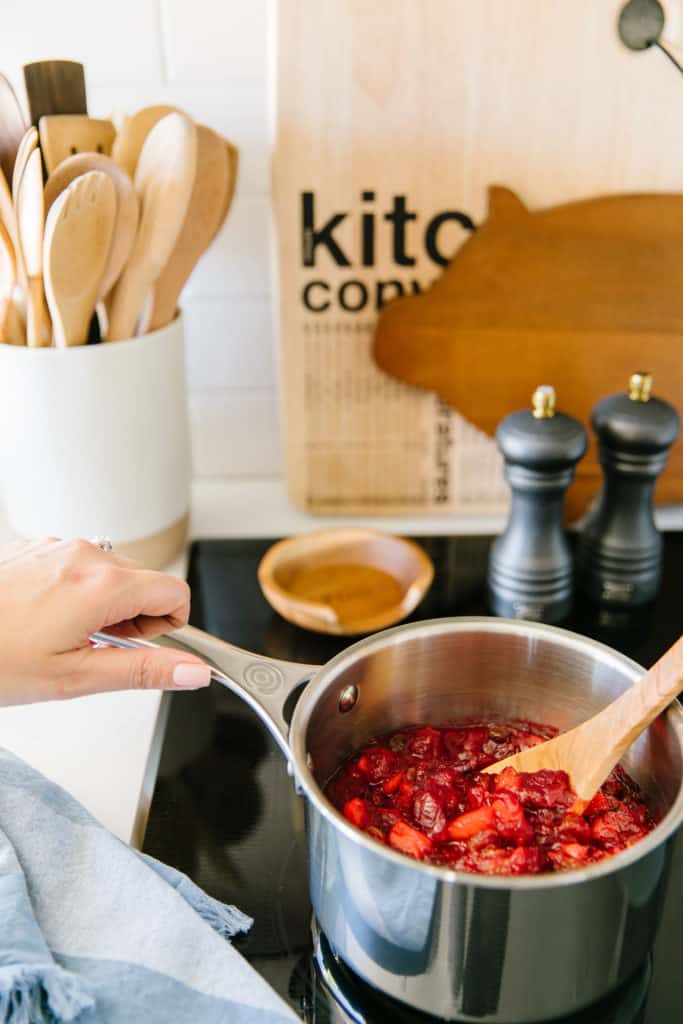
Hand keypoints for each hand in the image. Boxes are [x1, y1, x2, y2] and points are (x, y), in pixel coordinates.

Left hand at [0, 538, 211, 703]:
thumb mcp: (74, 677)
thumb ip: (143, 672)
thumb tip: (193, 672)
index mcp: (102, 585)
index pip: (176, 593)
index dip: (169, 627)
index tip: (143, 649)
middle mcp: (86, 554)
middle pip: (148, 581)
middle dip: (137, 618)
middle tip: (96, 650)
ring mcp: (60, 546)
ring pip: (116, 573)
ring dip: (108, 605)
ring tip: (67, 636)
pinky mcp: (40, 547)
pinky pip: (84, 565)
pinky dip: (81, 591)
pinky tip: (48, 619)